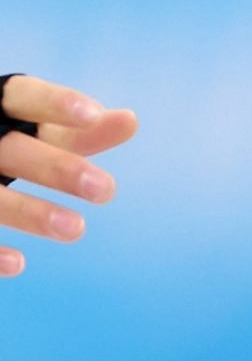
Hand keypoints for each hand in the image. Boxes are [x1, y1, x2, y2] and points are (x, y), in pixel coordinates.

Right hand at [0, 74, 139, 276]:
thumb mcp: (29, 131)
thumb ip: (75, 132)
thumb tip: (130, 121)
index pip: (22, 97)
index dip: (54, 103)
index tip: (93, 114)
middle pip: (12, 150)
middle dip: (55, 167)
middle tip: (107, 190)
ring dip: (30, 212)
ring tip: (76, 229)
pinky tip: (19, 264)